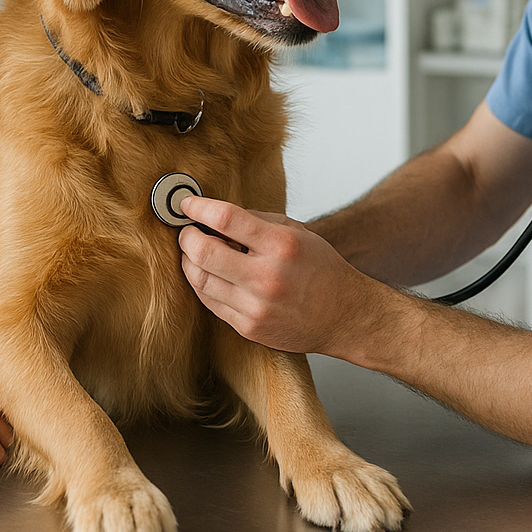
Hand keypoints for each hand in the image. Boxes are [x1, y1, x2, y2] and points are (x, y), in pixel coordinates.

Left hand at [177, 196, 381, 357]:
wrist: (343, 316)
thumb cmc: (321, 270)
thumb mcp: (296, 232)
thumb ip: (256, 221)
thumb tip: (214, 215)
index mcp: (281, 245)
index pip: (226, 219)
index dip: (199, 208)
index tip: (187, 204)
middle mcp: (267, 277)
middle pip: (203, 251)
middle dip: (187, 237)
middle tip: (187, 231)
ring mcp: (256, 306)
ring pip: (200, 279)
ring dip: (190, 261)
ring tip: (196, 252)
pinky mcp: (249, 327)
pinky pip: (210, 302)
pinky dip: (202, 283)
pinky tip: (208, 273)